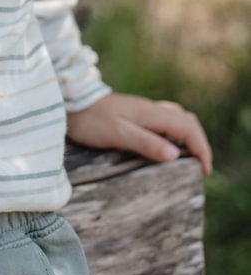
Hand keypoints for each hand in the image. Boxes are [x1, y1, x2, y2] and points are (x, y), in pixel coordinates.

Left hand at [66, 92, 212, 174]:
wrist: (70, 103)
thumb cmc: (91, 121)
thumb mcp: (119, 134)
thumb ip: (146, 143)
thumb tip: (175, 156)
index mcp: (152, 113)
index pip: (188, 127)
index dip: (201, 148)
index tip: (204, 171)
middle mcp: (151, 109)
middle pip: (187, 121)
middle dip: (198, 143)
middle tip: (199, 168)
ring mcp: (143, 111)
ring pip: (176, 119)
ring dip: (187, 138)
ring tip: (186, 160)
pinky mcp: (134, 115)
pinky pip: (164, 122)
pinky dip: (173, 134)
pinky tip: (164, 147)